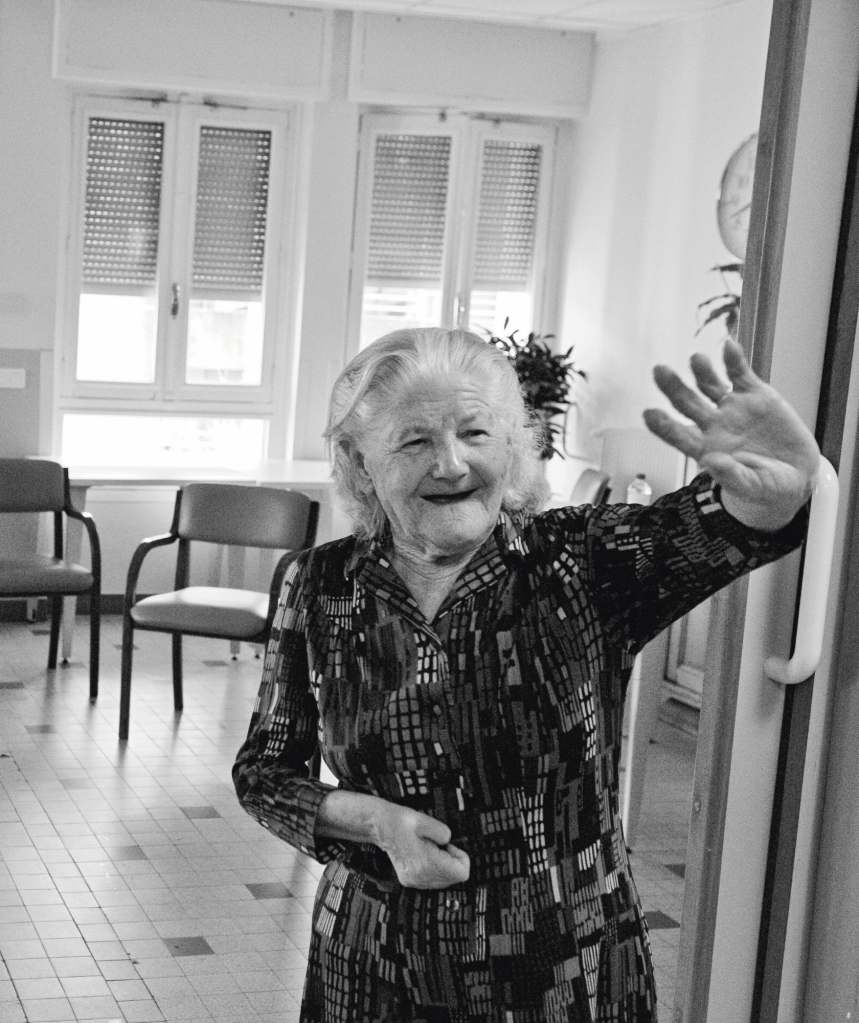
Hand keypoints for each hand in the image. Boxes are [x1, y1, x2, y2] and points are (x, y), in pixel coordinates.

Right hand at [371, 803, 469, 889]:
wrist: (379, 827)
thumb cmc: (401, 821)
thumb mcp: (424, 820)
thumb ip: (443, 832)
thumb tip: (449, 843)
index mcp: (425, 863)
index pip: (461, 874)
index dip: (462, 858)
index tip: (451, 846)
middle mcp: (420, 877)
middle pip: (454, 880)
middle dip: (454, 862)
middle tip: (442, 846)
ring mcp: (414, 881)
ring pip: (444, 882)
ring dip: (445, 867)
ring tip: (433, 849)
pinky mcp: (410, 881)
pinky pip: (433, 881)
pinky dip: (436, 870)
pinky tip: (427, 856)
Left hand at [643, 338, 819, 530]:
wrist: (797, 474)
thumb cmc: (767, 487)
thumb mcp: (752, 487)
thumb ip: (731, 476)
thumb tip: (709, 462)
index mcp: (705, 449)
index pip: (677, 435)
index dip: (663, 425)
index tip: (649, 414)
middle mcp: (713, 425)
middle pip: (686, 403)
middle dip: (672, 387)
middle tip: (659, 371)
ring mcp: (732, 407)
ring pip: (709, 384)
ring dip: (701, 371)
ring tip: (696, 360)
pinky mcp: (755, 395)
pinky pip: (740, 374)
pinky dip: (734, 360)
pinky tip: (728, 347)